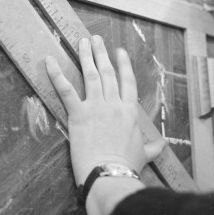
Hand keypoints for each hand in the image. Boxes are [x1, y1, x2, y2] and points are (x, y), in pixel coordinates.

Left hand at [45, 35, 165, 185]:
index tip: (120, 51)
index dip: (124, 64)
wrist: (111, 175)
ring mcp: (96, 107)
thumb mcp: (144, 154)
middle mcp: (114, 104)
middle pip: (108, 73)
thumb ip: (153, 147)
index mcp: (129, 112)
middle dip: (102, 53)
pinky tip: (50, 61)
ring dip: (86, 56)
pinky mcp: (78, 114)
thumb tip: (164, 146)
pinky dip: (56, 74)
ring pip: (91, 75)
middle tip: (95, 39)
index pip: (128, 82)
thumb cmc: (127, 166)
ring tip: (82, 42)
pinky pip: (66, 90)